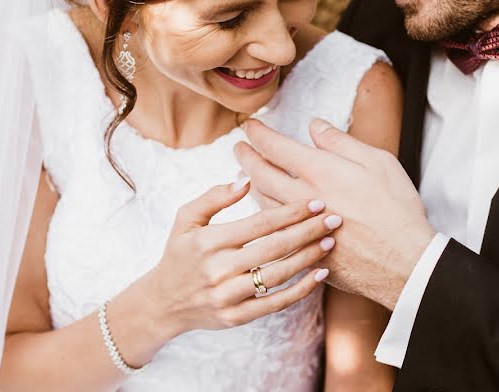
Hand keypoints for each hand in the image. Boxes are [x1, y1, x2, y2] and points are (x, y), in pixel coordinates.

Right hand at [141, 181, 341, 340]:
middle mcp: (218, 270)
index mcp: (208, 241)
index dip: (290, 212)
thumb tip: (245, 180)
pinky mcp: (236, 317)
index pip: (259, 224)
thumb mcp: (185, 219)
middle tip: (335, 218)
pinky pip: (276, 303)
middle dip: (308, 231)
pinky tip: (320, 275)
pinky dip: (301, 290)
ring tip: (330, 241)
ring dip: (309, 258)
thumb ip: (213, 197)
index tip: (315, 201)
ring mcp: (228, 296)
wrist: (163, 302)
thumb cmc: (180, 253)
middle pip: (274, 247)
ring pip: (278, 275)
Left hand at [234, 119, 435, 309]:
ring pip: (262, 203)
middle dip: (245, 158)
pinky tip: (266, 213)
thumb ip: (340, 142)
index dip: (257, 133)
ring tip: (247, 176)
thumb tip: (315, 126)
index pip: (275, 147)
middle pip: (259, 174)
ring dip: (250, 185)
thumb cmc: (396, 210)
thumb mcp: (377, 161)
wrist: (403, 262)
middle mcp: (302, 199)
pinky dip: (264, 216)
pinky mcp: (303, 251)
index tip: (249, 126)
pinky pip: (273, 231)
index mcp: (319, 172)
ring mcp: (299, 228)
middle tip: (238, 148)